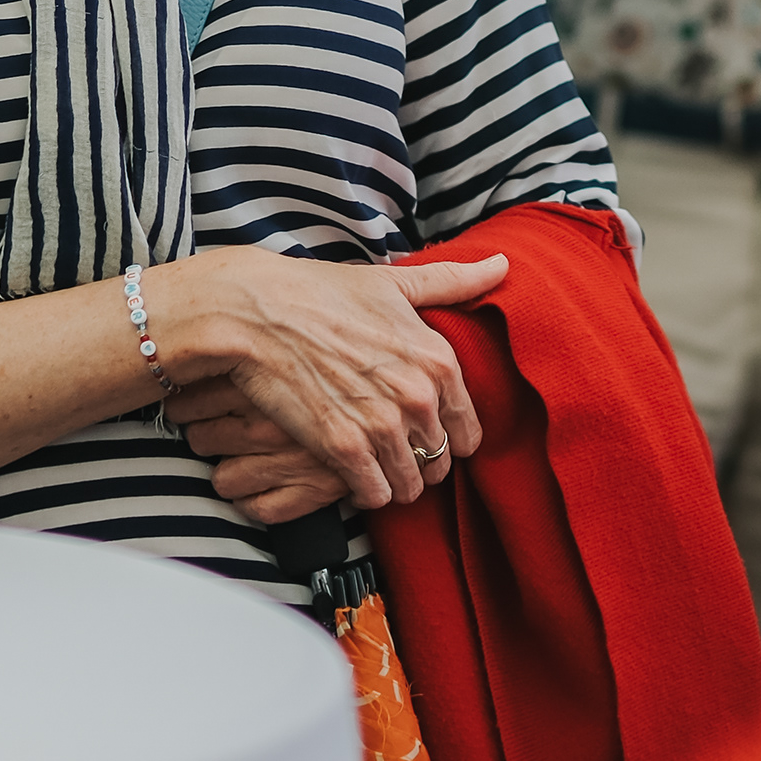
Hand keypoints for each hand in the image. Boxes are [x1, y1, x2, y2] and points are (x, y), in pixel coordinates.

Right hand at [150, 250, 509, 509]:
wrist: (257, 312)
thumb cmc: (322, 293)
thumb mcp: (394, 283)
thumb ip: (453, 282)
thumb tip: (503, 265)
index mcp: (438, 359)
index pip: (468, 428)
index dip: (449, 437)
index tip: (428, 435)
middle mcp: (418, 395)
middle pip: (440, 460)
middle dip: (422, 462)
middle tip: (399, 454)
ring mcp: (382, 424)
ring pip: (410, 484)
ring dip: (396, 482)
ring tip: (377, 469)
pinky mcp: (343, 448)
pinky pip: (374, 494)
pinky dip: (366, 491)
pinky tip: (353, 475)